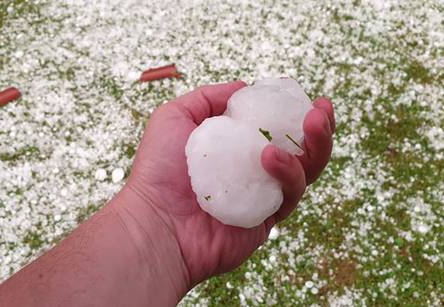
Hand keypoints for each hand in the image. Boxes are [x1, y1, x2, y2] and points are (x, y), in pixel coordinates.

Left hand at [120, 81, 334, 286]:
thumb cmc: (159, 169)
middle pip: (299, 150)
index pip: (272, 127)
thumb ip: (209, 98)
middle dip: (318, 128)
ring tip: (312, 122)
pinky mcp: (266, 220)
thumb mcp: (175, 116)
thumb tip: (244, 88)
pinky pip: (289, 195)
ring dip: (315, 145)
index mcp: (235, 148)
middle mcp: (252, 171)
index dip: (289, 110)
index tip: (297, 92)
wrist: (155, 222)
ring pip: (304, 171)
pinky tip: (269, 155)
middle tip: (321, 109)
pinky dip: (287, 172)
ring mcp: (261, 196)